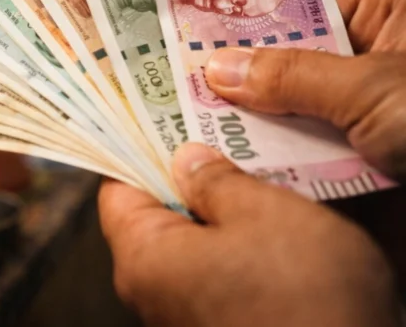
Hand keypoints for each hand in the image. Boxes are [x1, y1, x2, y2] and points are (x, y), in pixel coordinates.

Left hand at [99, 143, 398, 326]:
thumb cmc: (303, 301)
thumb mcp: (266, 215)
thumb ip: (217, 179)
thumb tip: (187, 157)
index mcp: (142, 256)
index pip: (116, 184)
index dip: (139, 145)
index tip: (163, 115)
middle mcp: (150, 290)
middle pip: (154, 213)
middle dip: (187, 174)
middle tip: (220, 137)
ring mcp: (182, 314)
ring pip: (191, 243)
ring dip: (220, 211)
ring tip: (255, 175)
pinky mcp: (218, 326)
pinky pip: (218, 273)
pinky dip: (239, 246)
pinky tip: (273, 225)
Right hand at [204, 0, 405, 179]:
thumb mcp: (372, 88)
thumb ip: (293, 76)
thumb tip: (220, 67)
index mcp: (385, 25)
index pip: (298, 16)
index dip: (245, 29)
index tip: (190, 43)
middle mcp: (373, 72)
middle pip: (289, 74)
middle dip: (241, 90)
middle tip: (181, 98)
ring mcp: (370, 128)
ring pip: (297, 128)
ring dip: (258, 142)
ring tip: (195, 143)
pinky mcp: (368, 177)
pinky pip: (314, 174)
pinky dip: (282, 180)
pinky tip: (236, 182)